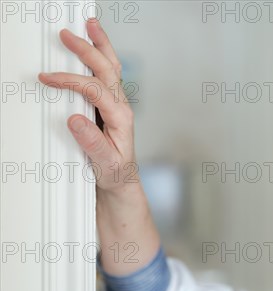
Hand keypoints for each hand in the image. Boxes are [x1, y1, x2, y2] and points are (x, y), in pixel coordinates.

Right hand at [38, 18, 136, 192]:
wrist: (122, 180)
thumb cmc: (115, 172)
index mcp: (120, 117)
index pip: (95, 90)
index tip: (48, 78)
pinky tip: (93, 47)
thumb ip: (92, 143)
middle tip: (68, 35)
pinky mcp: (111, 105)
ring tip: (91, 25)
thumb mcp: (105, 163)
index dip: (71, 81)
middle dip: (88, 49)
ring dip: (101, 45)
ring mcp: (117, 104)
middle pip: (107, 70)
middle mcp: (121, 106)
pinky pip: (107, 76)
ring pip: (111, 68)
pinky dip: (100, 57)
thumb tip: (76, 119)